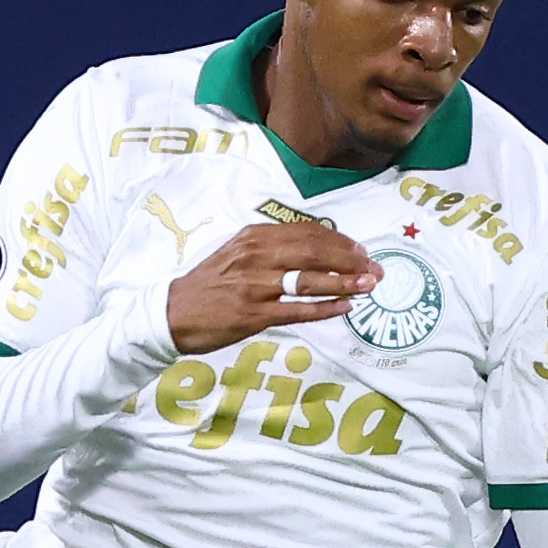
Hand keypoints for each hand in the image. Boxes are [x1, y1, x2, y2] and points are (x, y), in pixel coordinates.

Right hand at [166, 222, 378, 355]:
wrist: (173, 313)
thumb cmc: (210, 285)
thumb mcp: (237, 254)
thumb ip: (271, 249)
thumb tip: (314, 250)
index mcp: (253, 237)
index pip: (305, 232)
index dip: (338, 241)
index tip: (360, 250)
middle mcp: (255, 256)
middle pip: (313, 252)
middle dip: (349, 260)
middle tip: (374, 269)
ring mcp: (255, 286)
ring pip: (309, 280)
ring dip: (344, 282)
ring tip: (368, 285)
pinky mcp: (253, 315)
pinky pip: (296, 311)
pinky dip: (324, 309)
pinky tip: (344, 308)